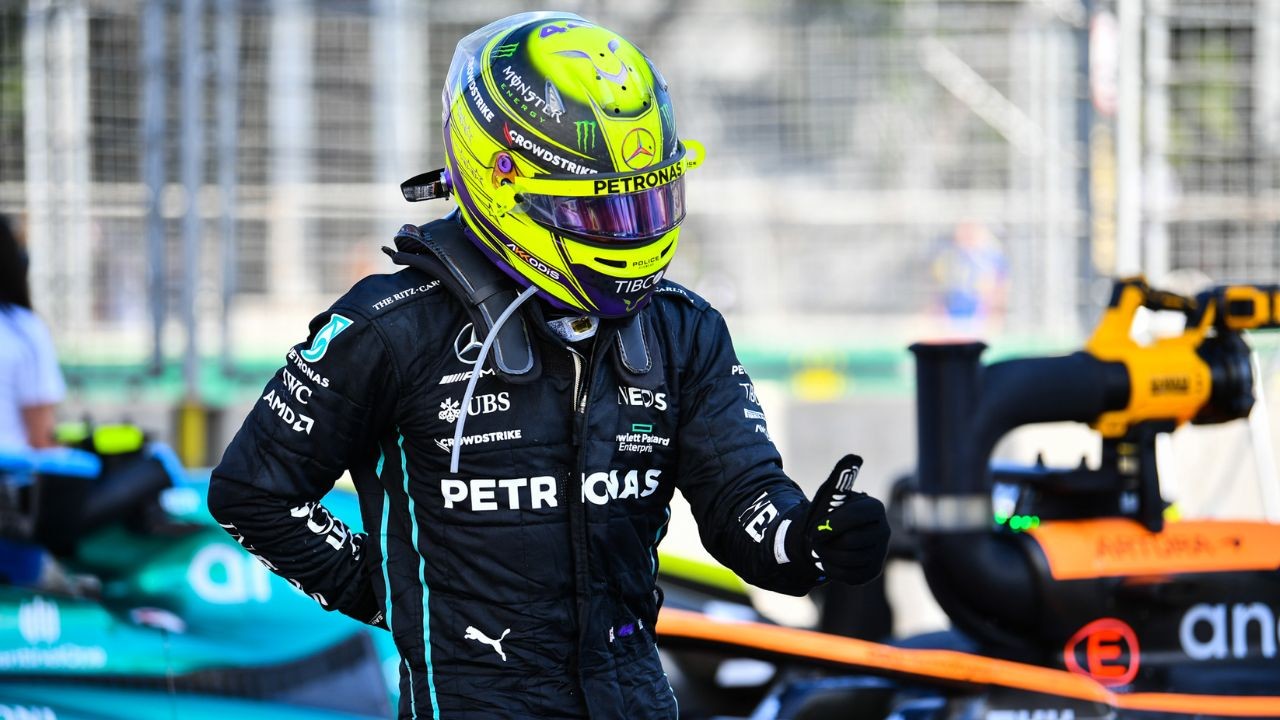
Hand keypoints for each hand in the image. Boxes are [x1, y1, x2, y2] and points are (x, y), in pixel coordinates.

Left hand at [793, 455, 889, 585]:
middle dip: (827, 541)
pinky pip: (848, 575)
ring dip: (827, 555)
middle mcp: (884, 530)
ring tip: (824, 546)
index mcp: (875, 508)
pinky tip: (830, 559)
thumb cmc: (826, 513)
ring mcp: (881, 552)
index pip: (854, 517)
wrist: (822, 538)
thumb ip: (841, 477)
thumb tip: (855, 458)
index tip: (816, 527)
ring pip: (848, 559)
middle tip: (818, 538)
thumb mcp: (830, 494)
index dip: (831, 524)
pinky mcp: (873, 571)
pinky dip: (832, 569)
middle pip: (850, 542)